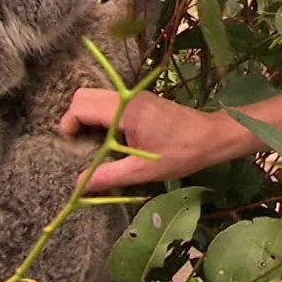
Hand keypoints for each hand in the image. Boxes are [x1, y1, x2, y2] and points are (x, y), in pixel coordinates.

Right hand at [59, 89, 236, 191]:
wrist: (213, 137)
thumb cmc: (181, 153)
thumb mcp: (143, 171)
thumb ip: (109, 176)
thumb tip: (79, 185)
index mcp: (125, 111)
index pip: (81, 105)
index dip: (69, 124)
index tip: (73, 146)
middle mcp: (128, 97)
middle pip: (84, 95)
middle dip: (74, 118)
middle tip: (81, 144)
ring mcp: (136, 96)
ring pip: (97, 96)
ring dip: (88, 117)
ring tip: (97, 144)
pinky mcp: (142, 100)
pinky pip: (111, 101)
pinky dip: (102, 115)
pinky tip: (114, 139)